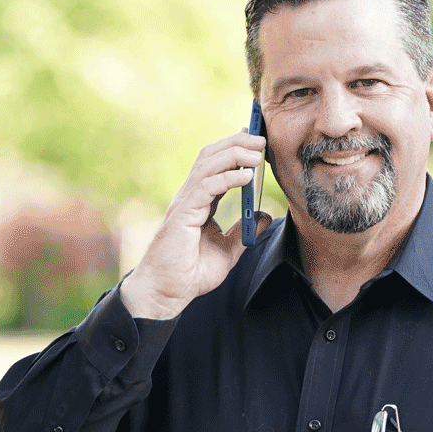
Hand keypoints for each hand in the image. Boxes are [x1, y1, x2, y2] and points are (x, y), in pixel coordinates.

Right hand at [120, 132, 270, 320]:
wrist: (167, 293)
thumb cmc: (190, 274)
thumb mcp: (228, 251)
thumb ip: (244, 232)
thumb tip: (264, 215)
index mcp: (199, 201)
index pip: (217, 165)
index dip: (235, 149)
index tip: (255, 139)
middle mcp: (190, 196)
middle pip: (211, 156)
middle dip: (237, 142)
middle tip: (261, 138)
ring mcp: (185, 203)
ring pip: (208, 165)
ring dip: (235, 154)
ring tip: (258, 152)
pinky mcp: (183, 214)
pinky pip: (206, 187)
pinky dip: (227, 178)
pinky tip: (247, 177)